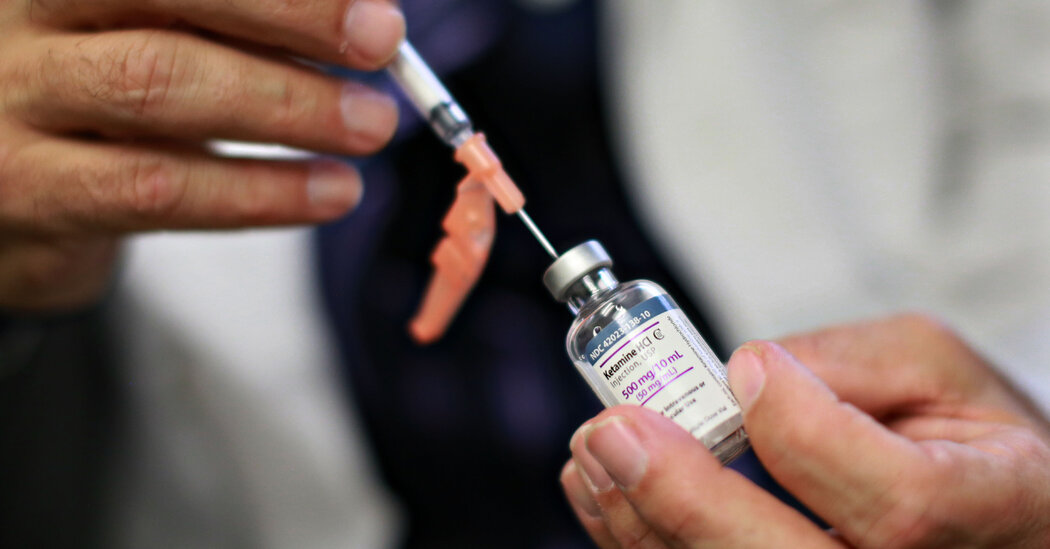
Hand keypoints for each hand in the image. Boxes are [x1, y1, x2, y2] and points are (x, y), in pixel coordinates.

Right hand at [0, 0, 404, 309]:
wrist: (7, 198)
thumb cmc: (103, 96)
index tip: (368, 5)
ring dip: (287, 107)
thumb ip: (239, 18)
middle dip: (289, 15)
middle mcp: (23, 17)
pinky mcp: (34, 191)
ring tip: (370, 125)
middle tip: (382, 42)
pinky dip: (260, 191)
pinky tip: (328, 193)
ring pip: (157, 85)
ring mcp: (16, 101)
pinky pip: (158, 188)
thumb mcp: (158, 35)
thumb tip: (360, 11)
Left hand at [561, 314, 1049, 547]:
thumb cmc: (962, 441)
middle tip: (617, 431)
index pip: (898, 500)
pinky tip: (604, 492)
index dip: (805, 433)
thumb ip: (845, 362)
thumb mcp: (936, 369)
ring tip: (597, 448)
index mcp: (986, 510)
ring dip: (642, 522)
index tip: (747, 367)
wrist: (982, 511)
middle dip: (686, 498)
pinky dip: (638, 542)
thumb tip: (743, 374)